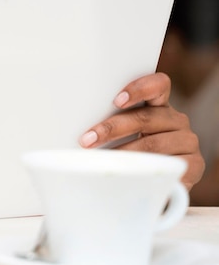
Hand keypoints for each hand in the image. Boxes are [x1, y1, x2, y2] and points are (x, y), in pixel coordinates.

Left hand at [79, 72, 204, 189]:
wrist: (161, 180)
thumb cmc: (134, 149)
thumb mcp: (124, 131)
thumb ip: (111, 121)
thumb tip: (69, 123)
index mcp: (159, 105)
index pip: (158, 85)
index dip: (139, 88)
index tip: (116, 100)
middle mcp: (175, 119)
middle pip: (146, 117)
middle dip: (111, 128)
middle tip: (87, 139)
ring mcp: (187, 141)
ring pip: (152, 144)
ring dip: (123, 153)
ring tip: (102, 161)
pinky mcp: (194, 165)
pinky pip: (168, 167)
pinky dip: (146, 172)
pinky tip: (131, 176)